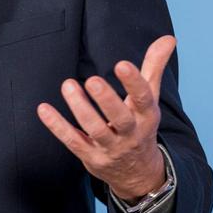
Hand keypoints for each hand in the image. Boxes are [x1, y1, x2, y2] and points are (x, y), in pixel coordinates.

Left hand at [36, 35, 175, 201]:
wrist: (138, 173)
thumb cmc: (140, 125)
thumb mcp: (150, 99)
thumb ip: (154, 67)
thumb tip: (169, 38)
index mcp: (146, 116)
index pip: (144, 98)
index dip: (134, 82)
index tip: (122, 64)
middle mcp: (130, 133)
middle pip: (120, 118)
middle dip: (107, 100)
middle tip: (93, 80)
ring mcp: (110, 147)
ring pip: (95, 129)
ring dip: (80, 109)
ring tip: (68, 85)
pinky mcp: (90, 156)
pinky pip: (73, 141)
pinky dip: (57, 126)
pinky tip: (44, 109)